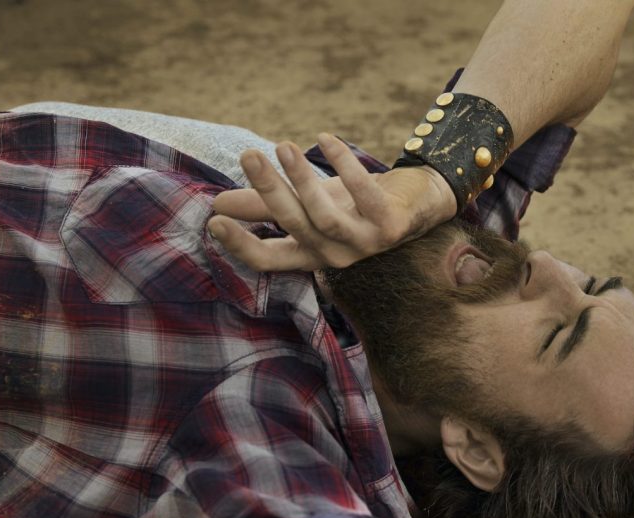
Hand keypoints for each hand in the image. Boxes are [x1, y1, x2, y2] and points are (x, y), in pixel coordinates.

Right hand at [206, 134, 455, 270]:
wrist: (418, 204)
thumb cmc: (356, 204)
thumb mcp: (308, 202)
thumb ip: (267, 206)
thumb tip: (218, 204)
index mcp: (311, 254)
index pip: (269, 261)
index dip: (241, 246)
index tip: (214, 220)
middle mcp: (336, 256)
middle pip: (295, 227)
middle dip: (269, 192)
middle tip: (249, 156)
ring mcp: (365, 244)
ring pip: (324, 217)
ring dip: (302, 180)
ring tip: (282, 146)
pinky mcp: (391, 226)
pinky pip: (363, 193)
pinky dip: (343, 164)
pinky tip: (324, 139)